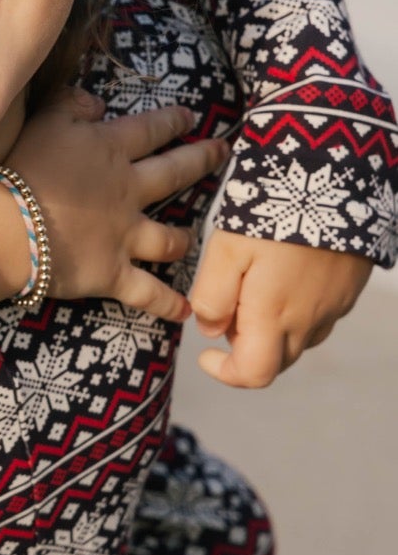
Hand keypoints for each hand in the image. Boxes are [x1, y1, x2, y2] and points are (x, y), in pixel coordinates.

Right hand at [8, 90, 229, 322]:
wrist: (8, 224)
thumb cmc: (21, 168)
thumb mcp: (44, 121)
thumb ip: (72, 104)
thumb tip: (98, 103)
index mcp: (111, 150)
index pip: (152, 129)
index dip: (173, 121)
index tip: (190, 118)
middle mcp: (128, 191)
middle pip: (174, 173)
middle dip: (202, 160)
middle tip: (222, 154)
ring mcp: (125, 235)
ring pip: (169, 237)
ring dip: (185, 237)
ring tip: (194, 237)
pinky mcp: (113, 273)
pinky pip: (147, 293)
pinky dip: (167, 303)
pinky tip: (185, 311)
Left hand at [189, 229, 371, 386]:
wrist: (334, 180)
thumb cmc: (273, 212)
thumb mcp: (226, 248)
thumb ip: (213, 295)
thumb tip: (208, 329)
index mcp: (274, 316)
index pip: (253, 374)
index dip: (225, 373)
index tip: (206, 354)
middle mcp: (308, 320)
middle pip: (275, 361)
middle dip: (246, 348)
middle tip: (230, 307)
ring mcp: (333, 307)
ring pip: (298, 340)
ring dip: (272, 331)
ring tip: (256, 287)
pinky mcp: (348, 290)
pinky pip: (320, 318)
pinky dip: (296, 313)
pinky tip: (285, 277)